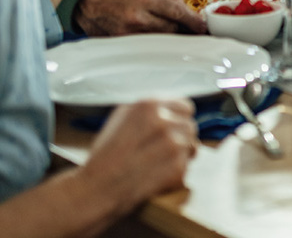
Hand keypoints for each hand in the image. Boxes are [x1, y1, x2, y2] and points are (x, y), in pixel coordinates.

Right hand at [75, 0, 207, 35]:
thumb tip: (189, 13)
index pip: (176, 12)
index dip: (192, 21)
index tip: (202, 27)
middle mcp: (136, 16)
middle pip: (170, 29)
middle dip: (180, 28)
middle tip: (187, 28)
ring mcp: (126, 32)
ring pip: (159, 40)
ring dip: (168, 36)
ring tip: (169, 30)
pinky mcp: (120, 43)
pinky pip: (145, 46)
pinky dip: (153, 42)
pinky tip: (154, 36)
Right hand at [81, 98, 197, 215]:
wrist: (96, 190)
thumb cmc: (105, 156)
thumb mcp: (120, 117)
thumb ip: (149, 109)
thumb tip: (169, 107)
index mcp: (150, 105)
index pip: (185, 106)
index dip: (178, 119)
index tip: (173, 128)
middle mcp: (164, 121)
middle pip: (190, 126)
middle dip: (180, 137)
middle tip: (163, 149)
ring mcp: (173, 144)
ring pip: (191, 146)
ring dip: (180, 155)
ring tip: (158, 163)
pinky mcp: (177, 168)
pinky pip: (186, 166)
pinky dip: (175, 173)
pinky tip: (156, 175)